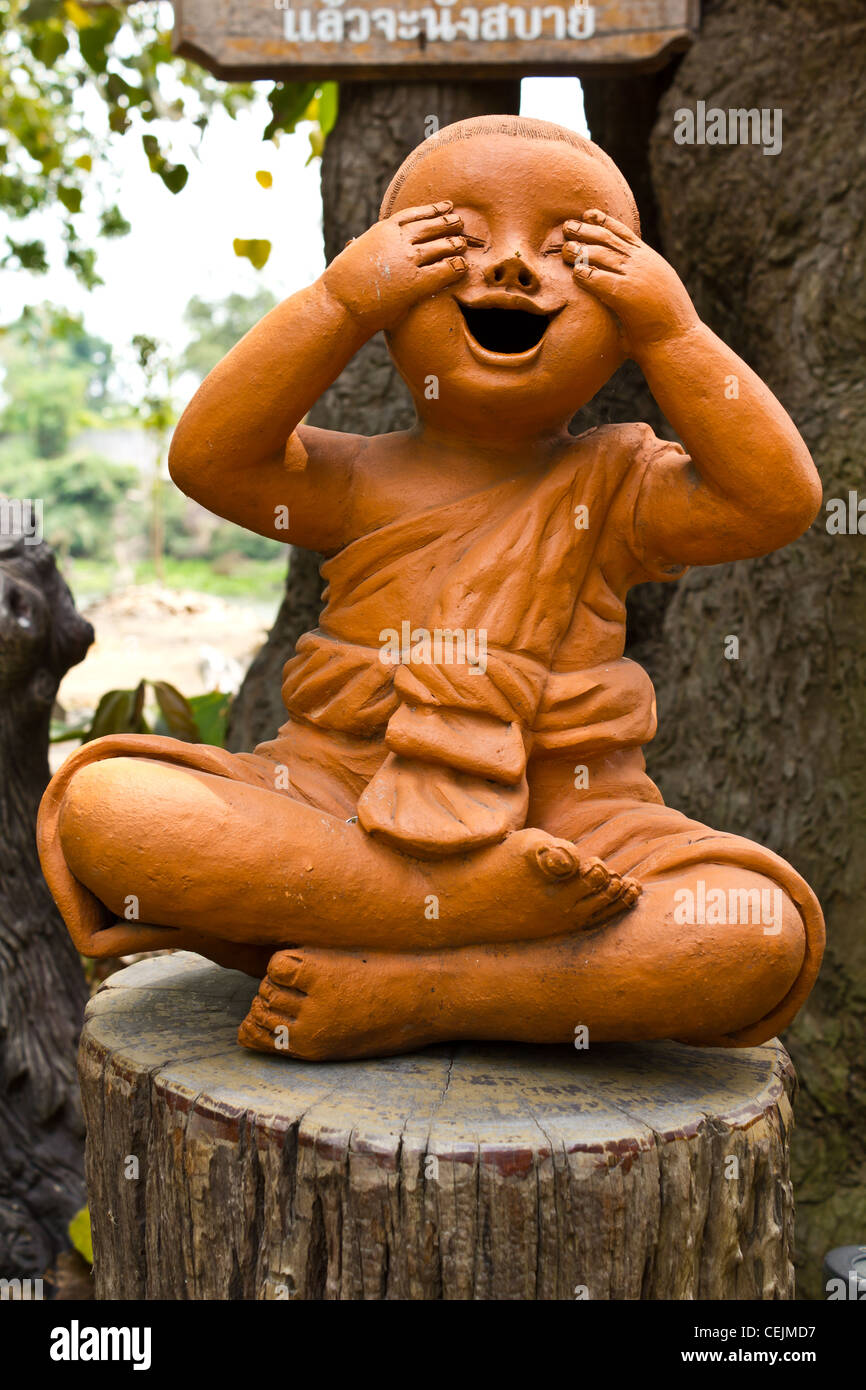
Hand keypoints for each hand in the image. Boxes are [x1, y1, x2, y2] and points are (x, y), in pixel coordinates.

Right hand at [322, 200, 467, 335]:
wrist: (339, 302)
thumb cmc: (340, 284)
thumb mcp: (350, 255)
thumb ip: (358, 246)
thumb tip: (352, 243)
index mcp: (383, 230)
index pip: (415, 214)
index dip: (434, 209)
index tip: (447, 206)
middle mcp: (398, 240)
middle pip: (432, 226)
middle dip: (449, 223)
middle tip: (460, 223)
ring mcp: (408, 260)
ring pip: (441, 246)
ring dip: (455, 244)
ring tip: (464, 245)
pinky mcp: (416, 283)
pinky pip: (445, 270)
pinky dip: (456, 267)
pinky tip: (463, 267)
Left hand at [562, 210, 698, 355]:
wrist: (678, 342)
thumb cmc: (667, 327)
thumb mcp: (657, 295)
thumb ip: (641, 285)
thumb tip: (631, 289)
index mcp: (651, 261)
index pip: (624, 234)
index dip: (604, 222)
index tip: (588, 215)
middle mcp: (643, 263)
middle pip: (609, 239)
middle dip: (586, 230)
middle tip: (567, 226)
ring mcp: (635, 276)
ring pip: (601, 254)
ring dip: (580, 250)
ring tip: (564, 248)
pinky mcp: (625, 293)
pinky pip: (597, 278)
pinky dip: (583, 274)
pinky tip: (573, 274)